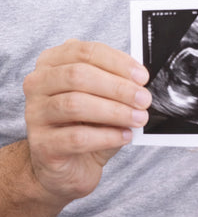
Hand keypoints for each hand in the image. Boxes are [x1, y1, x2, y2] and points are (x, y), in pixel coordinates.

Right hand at [23, 39, 150, 201]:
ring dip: (114, 111)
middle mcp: (37, 84)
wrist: (67, 165)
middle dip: (118, 87)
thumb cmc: (86, 123)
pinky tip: (124, 136)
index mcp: (52, 62)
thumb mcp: (102, 96)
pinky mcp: (41, 145)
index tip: (142, 77)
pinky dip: (106, 136)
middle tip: (144, 99)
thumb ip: (115, 82)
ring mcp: (34, 114)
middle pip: (78, 75)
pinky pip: (76, 137)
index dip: (117, 62)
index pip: (84, 52)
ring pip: (75, 104)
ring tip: (138, 118)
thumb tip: (139, 79)